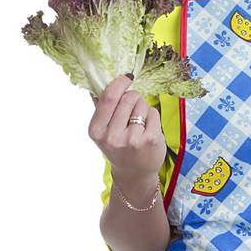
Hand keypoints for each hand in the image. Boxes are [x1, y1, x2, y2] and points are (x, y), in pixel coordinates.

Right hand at [89, 72, 166, 197]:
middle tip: (132, 110)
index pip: (109, 98)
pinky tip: (147, 129)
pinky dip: (152, 117)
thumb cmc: (118, 147)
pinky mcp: (151, 139)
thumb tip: (97, 82)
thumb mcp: (102, 130)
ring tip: (138, 124)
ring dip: (142, 108)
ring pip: (142, 104)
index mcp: (97, 131)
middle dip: (133, 97)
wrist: (134, 173)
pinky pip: (153, 113)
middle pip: (128, 98)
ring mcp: (133, 139)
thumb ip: (100, 107)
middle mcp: (113, 137)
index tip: (126, 77)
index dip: (119, 83)